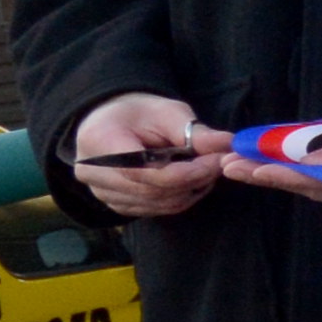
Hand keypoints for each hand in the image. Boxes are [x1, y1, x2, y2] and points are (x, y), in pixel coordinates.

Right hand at [68, 92, 230, 218]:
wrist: (110, 122)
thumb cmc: (140, 113)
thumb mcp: (168, 112)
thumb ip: (195, 131)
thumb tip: (228, 144)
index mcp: (100, 141)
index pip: (146, 171)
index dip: (188, 171)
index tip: (218, 160)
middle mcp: (93, 172)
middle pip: (154, 191)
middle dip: (195, 180)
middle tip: (220, 163)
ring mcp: (100, 192)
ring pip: (158, 204)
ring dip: (190, 191)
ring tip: (206, 168)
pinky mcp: (114, 204)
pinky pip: (154, 210)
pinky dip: (179, 198)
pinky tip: (190, 180)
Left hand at [229, 91, 321, 200]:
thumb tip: (317, 164)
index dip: (289, 175)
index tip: (257, 169)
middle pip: (312, 188)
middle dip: (270, 177)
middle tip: (230, 167)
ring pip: (313, 189)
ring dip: (275, 178)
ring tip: (238, 168)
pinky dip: (292, 176)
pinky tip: (267, 169)